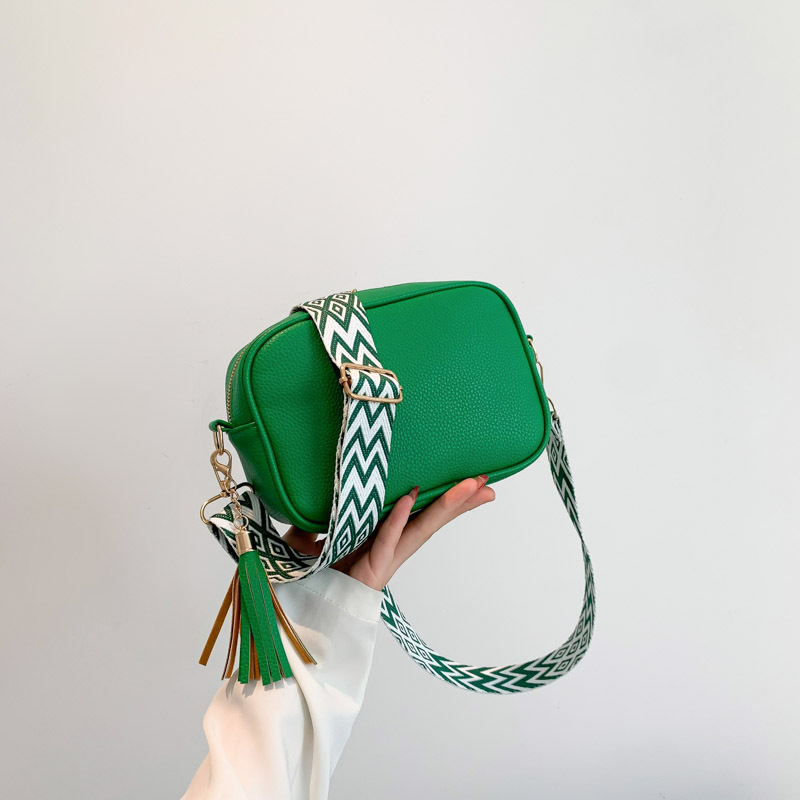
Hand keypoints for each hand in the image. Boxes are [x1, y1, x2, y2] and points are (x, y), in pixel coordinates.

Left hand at [282, 475, 494, 590]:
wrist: (298, 617)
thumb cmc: (307, 580)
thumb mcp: (308, 542)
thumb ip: (312, 524)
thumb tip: (308, 501)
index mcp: (381, 542)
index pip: (419, 516)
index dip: (443, 500)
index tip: (468, 483)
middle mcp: (389, 551)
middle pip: (431, 522)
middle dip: (460, 502)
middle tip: (486, 483)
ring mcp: (383, 562)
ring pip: (420, 530)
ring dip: (446, 506)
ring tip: (472, 487)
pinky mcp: (370, 572)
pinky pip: (385, 540)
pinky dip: (398, 518)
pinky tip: (412, 496)